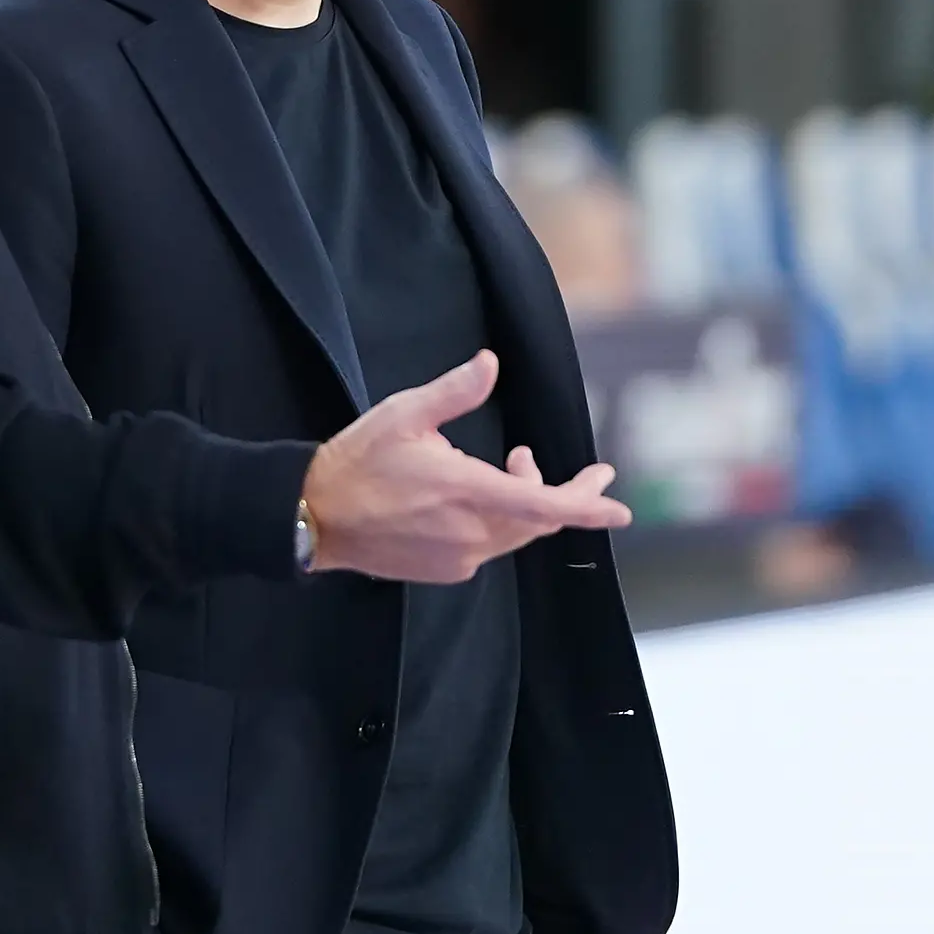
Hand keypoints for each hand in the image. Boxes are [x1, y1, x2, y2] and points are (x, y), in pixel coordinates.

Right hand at [303, 351, 630, 584]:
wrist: (315, 516)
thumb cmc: (359, 462)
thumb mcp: (405, 413)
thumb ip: (455, 391)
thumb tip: (490, 364)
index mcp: (466, 492)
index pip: (543, 505)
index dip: (585, 506)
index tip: (618, 507)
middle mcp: (470, 533)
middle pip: (540, 521)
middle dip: (567, 495)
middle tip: (591, 474)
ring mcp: (459, 557)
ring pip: (516, 533)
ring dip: (528, 502)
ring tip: (519, 465)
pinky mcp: (446, 570)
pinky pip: (490, 546)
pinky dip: (501, 521)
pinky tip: (480, 496)